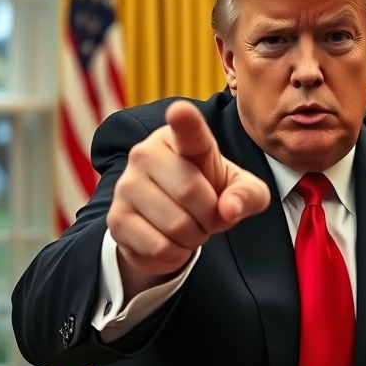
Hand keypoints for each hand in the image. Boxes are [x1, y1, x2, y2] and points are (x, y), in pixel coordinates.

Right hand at [107, 100, 270, 295]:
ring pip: (176, 224)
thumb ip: (248, 194)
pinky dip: (176, 254)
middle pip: (189, 192)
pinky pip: (159, 247)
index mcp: (180, 138)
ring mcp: (126, 185)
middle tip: (208, 215)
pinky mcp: (117, 219)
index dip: (184, 119)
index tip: (180, 111)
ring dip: (194, 237)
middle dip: (210, 216)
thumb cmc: (210, 193)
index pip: (186, 129)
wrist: (171, 224)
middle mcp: (145, 153)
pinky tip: (172, 241)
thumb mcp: (240, 190)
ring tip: (190, 226)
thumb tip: (229, 209)